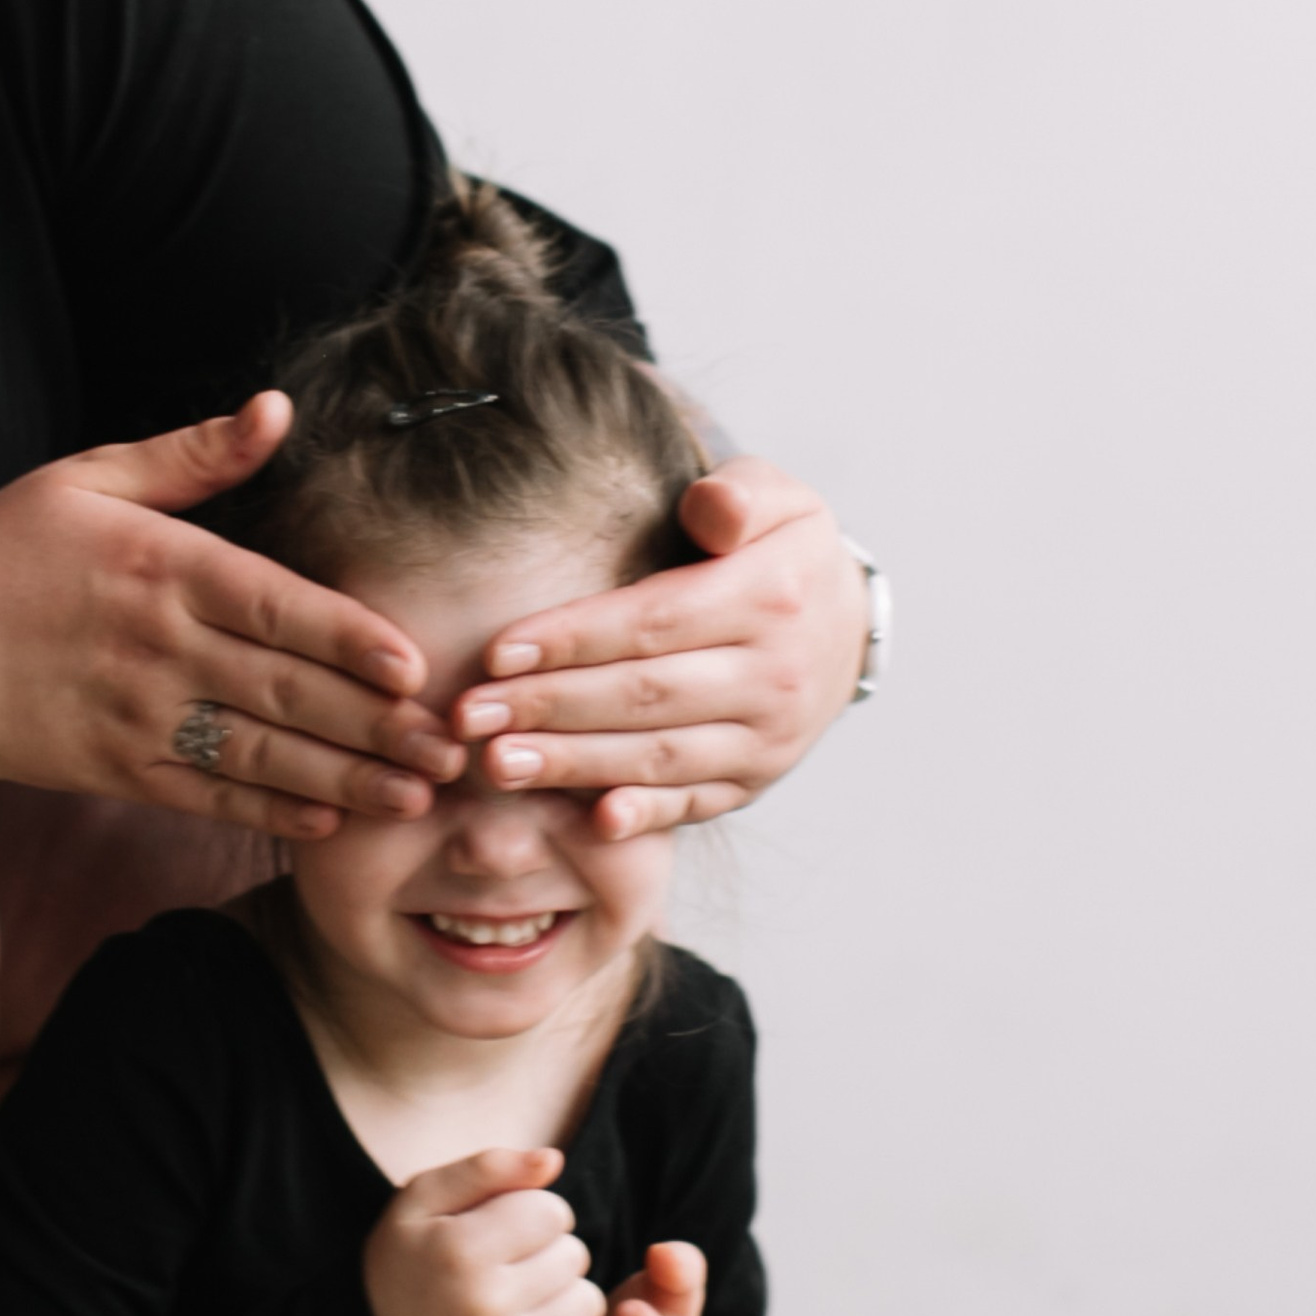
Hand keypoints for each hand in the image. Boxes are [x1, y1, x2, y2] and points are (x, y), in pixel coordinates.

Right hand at [0, 396, 461, 838]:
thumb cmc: (3, 560)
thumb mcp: (86, 480)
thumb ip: (191, 456)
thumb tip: (276, 409)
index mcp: (161, 567)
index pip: (274, 606)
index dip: (348, 639)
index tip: (414, 665)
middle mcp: (158, 647)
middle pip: (286, 689)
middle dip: (376, 723)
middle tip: (452, 745)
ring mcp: (140, 718)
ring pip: (262, 753)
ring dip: (346, 778)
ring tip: (416, 792)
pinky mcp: (123, 771)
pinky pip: (213, 795)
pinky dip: (275, 810)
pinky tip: (333, 819)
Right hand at [362, 1148, 606, 1315]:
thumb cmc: (408, 1258)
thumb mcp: (424, 1197)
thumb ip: (488, 1167)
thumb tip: (552, 1160)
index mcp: (458, 1249)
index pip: (553, 1212)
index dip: (534, 1210)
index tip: (507, 1225)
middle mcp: (482, 1304)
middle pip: (574, 1255)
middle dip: (551, 1250)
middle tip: (514, 1263)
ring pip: (588, 1303)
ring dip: (566, 1294)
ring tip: (528, 1295)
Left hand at [447, 457, 870, 842]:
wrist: (846, 628)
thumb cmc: (782, 555)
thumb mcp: (781, 498)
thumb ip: (738, 493)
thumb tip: (706, 507)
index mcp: (770, 598)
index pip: (655, 622)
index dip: (572, 639)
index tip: (496, 652)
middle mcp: (774, 676)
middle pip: (644, 695)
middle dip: (548, 707)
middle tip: (468, 716)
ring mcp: (768, 738)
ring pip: (659, 756)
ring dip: (573, 765)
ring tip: (496, 764)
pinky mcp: (756, 780)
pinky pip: (694, 803)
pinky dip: (646, 816)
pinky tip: (592, 821)